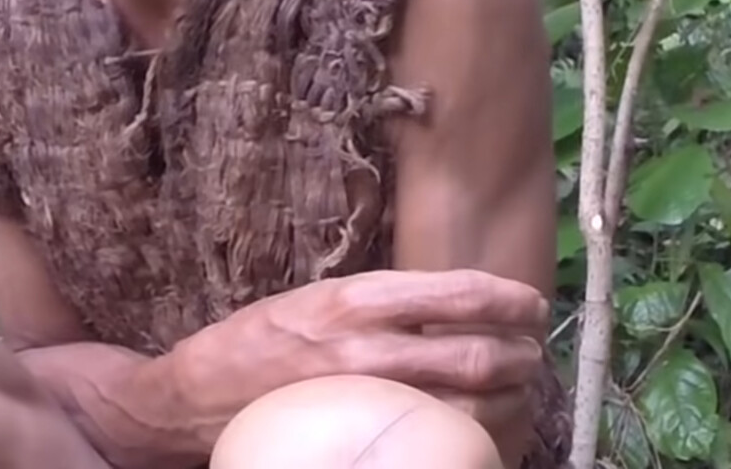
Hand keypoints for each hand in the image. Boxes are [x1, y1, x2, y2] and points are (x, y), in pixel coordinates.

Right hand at [164, 268, 546, 440]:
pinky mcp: (361, 436)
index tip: (532, 304)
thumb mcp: (315, 300)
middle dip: (521, 355)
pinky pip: (437, 438)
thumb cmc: (260, 340)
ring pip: (468, 405)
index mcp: (353, 299)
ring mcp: (364, 399)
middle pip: (476, 354)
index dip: (508, 299)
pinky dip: (475, 431)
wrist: (198, 395)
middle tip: (532, 354)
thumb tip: (450, 304)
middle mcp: (364, 347)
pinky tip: (482, 425)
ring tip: (517, 390)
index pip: (454, 292)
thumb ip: (377, 303)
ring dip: (509, 399)